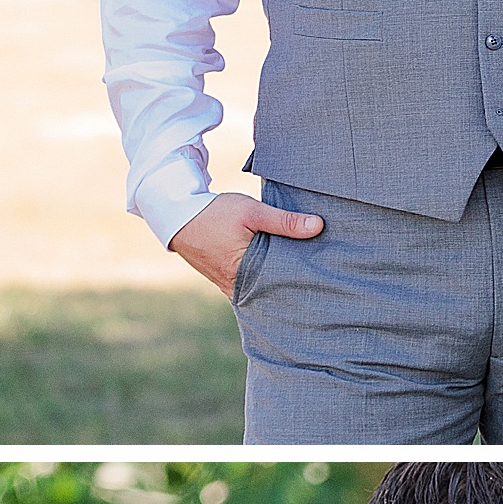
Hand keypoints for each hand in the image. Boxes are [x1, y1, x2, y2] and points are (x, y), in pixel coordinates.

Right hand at [168, 191, 322, 296]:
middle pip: (274, 291)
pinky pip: (251, 287)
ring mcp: (229, 287)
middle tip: (323, 284)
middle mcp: (237, 287)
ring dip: (280, 285)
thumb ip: (285, 221)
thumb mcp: (252, 212)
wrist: (177, 215)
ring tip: (308, 281)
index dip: (303, 283)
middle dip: (295, 287)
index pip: (283, 287)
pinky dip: (265, 283)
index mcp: (245, 274)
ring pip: (263, 290)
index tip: (325, 281)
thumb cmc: (214, 213)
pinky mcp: (225, 282)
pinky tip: (283, 278)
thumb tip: (319, 226)